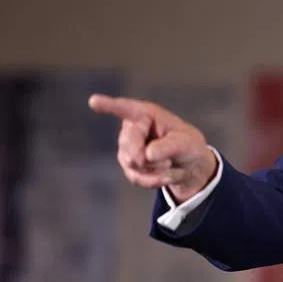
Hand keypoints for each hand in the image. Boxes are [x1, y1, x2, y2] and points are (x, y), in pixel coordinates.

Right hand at [88, 94, 217, 202]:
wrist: (189, 165)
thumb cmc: (187, 145)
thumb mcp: (186, 143)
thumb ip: (169, 147)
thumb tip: (147, 155)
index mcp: (146, 114)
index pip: (125, 109)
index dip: (109, 105)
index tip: (94, 101)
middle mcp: (132, 128)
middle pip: (130, 144)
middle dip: (150, 157)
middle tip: (169, 160)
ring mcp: (126, 147)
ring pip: (133, 163)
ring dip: (155, 169)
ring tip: (170, 164)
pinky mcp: (127, 165)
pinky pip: (136, 178)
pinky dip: (154, 180)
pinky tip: (165, 175)